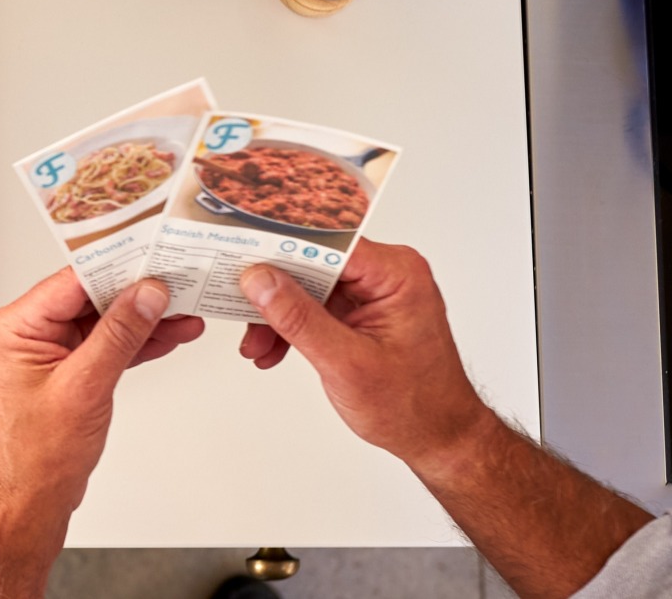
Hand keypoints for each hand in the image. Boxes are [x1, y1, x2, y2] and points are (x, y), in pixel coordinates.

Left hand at [0, 271, 203, 511]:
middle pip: (89, 298)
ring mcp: (46, 354)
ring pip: (102, 323)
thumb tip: (145, 294)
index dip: (116, 267)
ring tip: (185, 310)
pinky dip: (134, 344)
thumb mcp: (84, 388)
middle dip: (136, 292)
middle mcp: (25, 335)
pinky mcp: (65, 374)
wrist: (28, 504)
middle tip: (178, 280)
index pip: (71, 281)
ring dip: (142, 320)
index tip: (153, 256)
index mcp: (14, 328)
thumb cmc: (34, 458)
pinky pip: (103, 347)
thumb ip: (118, 337)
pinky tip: (167, 336)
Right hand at [238, 238, 488, 473]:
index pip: (327, 243)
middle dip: (274, 292)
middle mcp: (387, 275)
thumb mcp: (347, 363)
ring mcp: (373, 293)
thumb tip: (260, 280)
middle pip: (312, 263)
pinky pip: (314, 304)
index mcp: (397, 274)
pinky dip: (291, 326)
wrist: (438, 437)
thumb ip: (299, 318)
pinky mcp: (361, 310)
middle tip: (243, 309)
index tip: (243, 258)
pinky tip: (274, 347)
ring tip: (259, 344)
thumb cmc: (415, 406)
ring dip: (277, 314)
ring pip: (306, 286)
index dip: (281, 249)